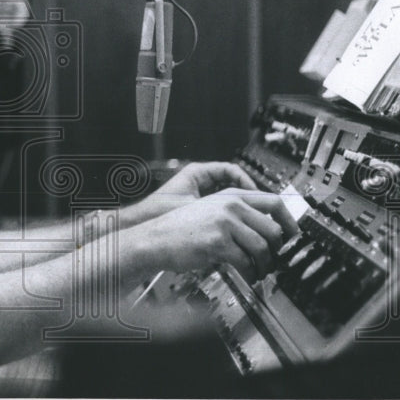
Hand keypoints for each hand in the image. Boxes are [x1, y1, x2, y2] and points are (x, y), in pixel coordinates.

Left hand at [130, 162, 257, 224]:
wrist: (142, 224)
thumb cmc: (158, 210)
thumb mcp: (191, 204)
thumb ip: (213, 204)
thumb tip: (237, 206)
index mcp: (198, 172)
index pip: (232, 170)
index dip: (246, 182)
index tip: (254, 195)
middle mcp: (200, 180)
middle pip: (232, 184)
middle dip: (246, 196)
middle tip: (257, 208)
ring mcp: (199, 193)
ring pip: (227, 197)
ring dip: (238, 207)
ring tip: (249, 219)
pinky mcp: (197, 206)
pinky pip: (219, 208)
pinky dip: (228, 216)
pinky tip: (234, 228)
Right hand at [142, 188, 299, 283]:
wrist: (155, 238)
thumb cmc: (180, 229)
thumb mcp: (210, 210)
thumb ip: (236, 214)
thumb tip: (265, 230)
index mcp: (231, 196)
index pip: (274, 202)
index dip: (290, 221)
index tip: (293, 235)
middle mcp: (230, 206)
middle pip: (273, 228)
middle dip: (279, 250)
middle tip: (276, 261)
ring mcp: (224, 223)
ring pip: (263, 247)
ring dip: (266, 264)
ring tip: (261, 272)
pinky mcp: (218, 242)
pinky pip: (246, 261)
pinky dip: (251, 272)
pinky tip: (247, 275)